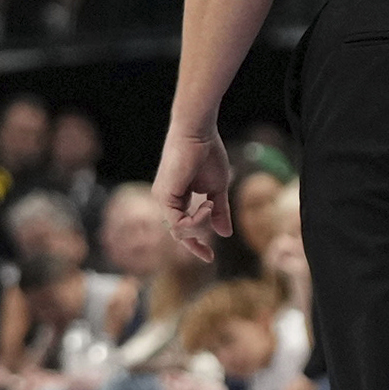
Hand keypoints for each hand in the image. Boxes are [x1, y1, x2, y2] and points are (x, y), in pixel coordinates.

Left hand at [154, 127, 232, 256]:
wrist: (198, 132)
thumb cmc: (207, 153)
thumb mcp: (217, 189)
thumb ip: (219, 211)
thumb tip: (225, 234)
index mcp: (176, 198)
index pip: (182, 228)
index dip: (195, 244)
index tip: (209, 257)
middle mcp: (166, 200)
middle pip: (180, 233)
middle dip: (195, 244)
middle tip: (208, 255)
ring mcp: (163, 198)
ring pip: (179, 232)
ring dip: (200, 225)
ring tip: (210, 205)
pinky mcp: (164, 196)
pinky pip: (178, 224)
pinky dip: (196, 221)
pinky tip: (206, 205)